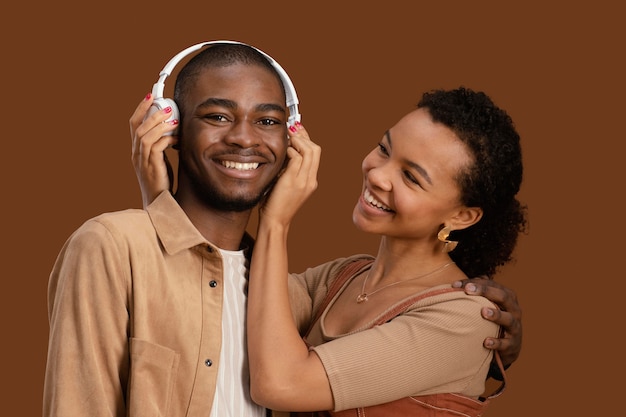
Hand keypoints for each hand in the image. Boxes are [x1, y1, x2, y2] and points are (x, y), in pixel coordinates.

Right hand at [129, 93, 177, 207]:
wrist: (158, 202)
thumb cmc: (161, 181)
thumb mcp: (160, 160)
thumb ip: (162, 145)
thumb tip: (174, 130)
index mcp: (136, 150)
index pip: (133, 125)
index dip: (140, 109)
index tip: (150, 96)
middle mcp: (136, 154)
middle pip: (136, 127)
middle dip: (149, 111)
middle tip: (162, 102)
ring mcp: (142, 161)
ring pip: (144, 135)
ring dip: (158, 123)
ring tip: (171, 116)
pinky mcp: (152, 167)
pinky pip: (157, 147)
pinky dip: (166, 139)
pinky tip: (177, 137)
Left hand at [259, 122, 320, 226]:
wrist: (275, 222)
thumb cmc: (276, 204)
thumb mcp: (285, 183)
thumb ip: (287, 169)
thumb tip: (283, 152)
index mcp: (310, 180)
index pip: (314, 153)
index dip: (306, 139)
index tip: (297, 130)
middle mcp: (311, 180)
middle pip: (316, 149)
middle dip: (304, 136)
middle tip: (292, 130)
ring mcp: (304, 181)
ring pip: (310, 151)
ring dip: (298, 140)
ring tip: (288, 138)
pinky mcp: (294, 182)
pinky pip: (297, 159)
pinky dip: (291, 151)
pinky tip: (284, 151)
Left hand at [453, 277, 521, 368]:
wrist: (508, 346)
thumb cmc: (493, 320)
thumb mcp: (488, 305)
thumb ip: (475, 294)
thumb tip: (454, 284)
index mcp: (508, 297)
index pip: (492, 285)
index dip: (476, 283)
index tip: (456, 284)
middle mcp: (514, 310)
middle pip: (503, 297)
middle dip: (486, 291)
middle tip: (469, 290)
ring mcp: (515, 327)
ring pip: (508, 319)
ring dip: (496, 315)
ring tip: (483, 312)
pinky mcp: (512, 344)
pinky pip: (506, 343)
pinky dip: (496, 342)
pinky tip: (486, 342)